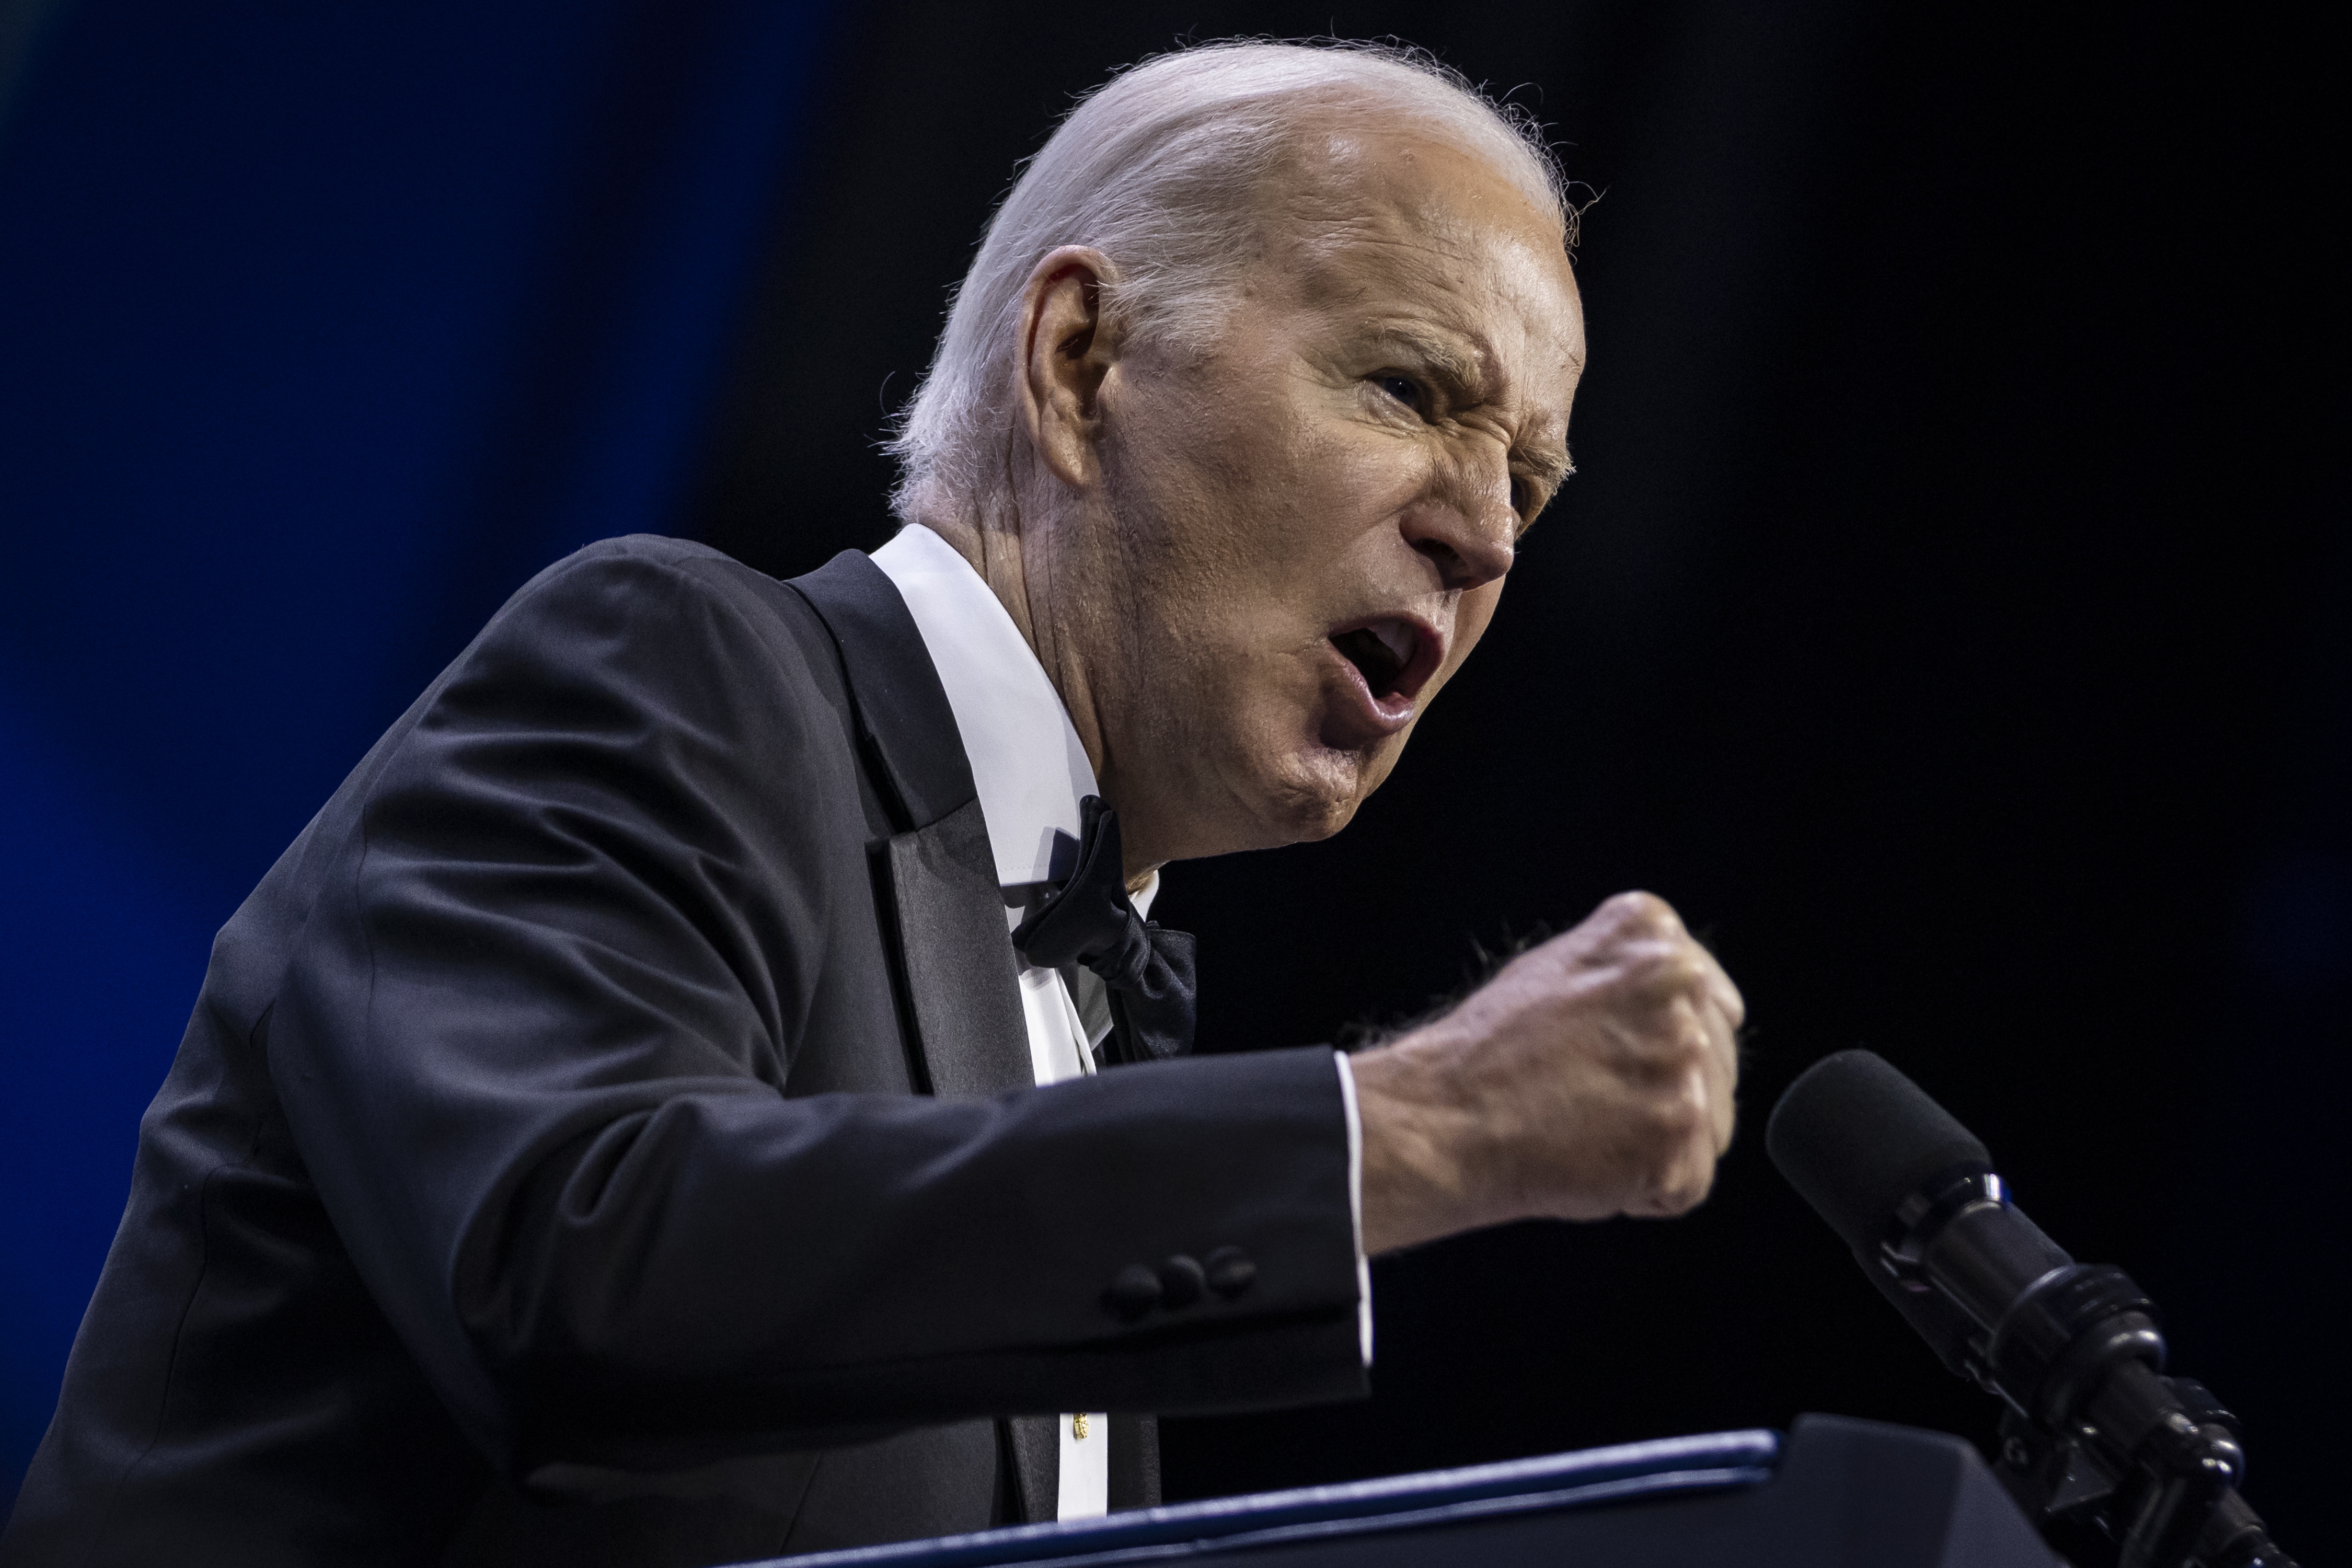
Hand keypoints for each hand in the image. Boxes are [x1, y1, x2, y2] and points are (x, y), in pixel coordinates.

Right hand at [1348, 891, 1742, 1253]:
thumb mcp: (1560, 967)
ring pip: (1711, 1126)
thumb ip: (1634, 973)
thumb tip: (1700, 1000)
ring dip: (1661, 1142)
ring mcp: (1683, 1066)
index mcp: (1655, 940)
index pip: (1714, 1004)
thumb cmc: (1487, 1052)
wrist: (1443, 1119)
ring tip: (1589, 1127)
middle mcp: (1679, 992)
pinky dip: (1649, 1188)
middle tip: (1589, 1097)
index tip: (1614, 1058)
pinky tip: (1593, 1160)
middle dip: (1667, 1093)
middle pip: (1719, 1066)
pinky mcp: (1678, 1136)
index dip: (1662, 1045)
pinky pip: (1690, 1180)